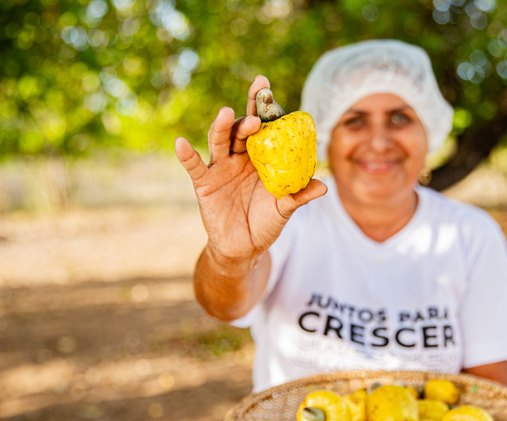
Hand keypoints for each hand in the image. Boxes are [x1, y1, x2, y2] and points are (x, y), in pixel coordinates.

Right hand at [175, 75, 326, 271]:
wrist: (244, 248)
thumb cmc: (266, 222)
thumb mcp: (285, 208)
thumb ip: (300, 195)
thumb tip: (324, 186)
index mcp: (261, 156)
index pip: (263, 127)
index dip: (265, 107)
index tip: (267, 86)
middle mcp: (239, 156)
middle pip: (241, 127)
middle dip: (250, 109)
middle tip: (259, 90)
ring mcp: (220, 167)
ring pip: (220, 141)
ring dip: (222, 126)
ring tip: (228, 113)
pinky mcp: (204, 183)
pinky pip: (194, 166)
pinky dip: (186, 155)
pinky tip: (181, 143)